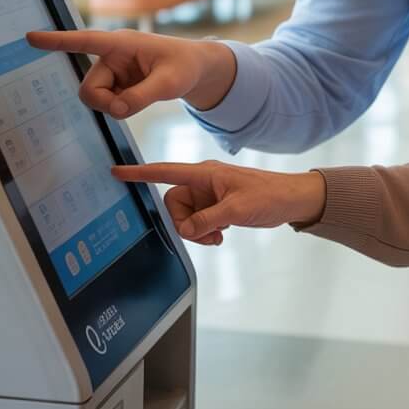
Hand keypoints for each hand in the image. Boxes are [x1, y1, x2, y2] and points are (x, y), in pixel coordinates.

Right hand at [25, 29, 236, 116]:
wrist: (194, 69)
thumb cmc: (184, 67)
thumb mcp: (170, 83)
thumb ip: (142, 97)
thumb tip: (116, 111)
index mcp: (122, 44)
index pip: (85, 41)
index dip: (58, 41)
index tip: (30, 38)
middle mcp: (111, 55)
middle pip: (88, 89)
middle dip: (106, 104)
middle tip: (129, 107)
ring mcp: (111, 70)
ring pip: (95, 98)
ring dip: (114, 106)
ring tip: (142, 97)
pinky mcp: (114, 83)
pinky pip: (106, 103)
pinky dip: (120, 108)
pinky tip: (138, 97)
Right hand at [112, 160, 326, 245]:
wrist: (291, 200)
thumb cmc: (269, 196)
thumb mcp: (237, 210)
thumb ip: (208, 220)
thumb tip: (187, 229)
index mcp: (205, 173)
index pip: (166, 171)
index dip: (140, 173)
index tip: (117, 171)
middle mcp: (203, 182)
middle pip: (174, 203)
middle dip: (184, 223)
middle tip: (207, 234)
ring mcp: (209, 195)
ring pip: (185, 216)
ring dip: (197, 231)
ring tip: (219, 236)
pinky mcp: (216, 207)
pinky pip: (198, 222)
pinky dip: (205, 232)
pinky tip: (222, 235)